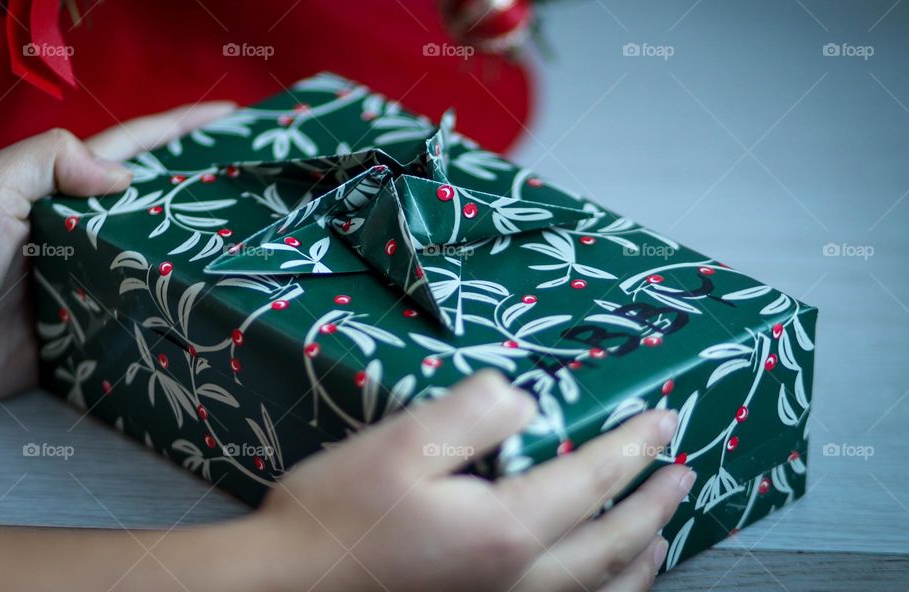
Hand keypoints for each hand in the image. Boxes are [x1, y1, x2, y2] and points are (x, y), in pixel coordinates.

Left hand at [0, 102, 234, 411]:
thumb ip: (50, 162)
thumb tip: (125, 176)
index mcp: (62, 189)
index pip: (134, 149)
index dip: (183, 129)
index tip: (235, 114)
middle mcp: (84, 231)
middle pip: (158, 204)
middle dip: (207, 191)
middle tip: (263, 188)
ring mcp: (91, 280)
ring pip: (158, 260)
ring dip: (201, 254)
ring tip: (258, 245)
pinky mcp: (91, 330)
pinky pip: (143, 315)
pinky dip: (177, 311)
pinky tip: (215, 305)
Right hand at [241, 371, 693, 591]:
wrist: (287, 590)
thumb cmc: (337, 516)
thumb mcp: (400, 444)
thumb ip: (471, 413)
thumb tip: (523, 398)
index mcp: (505, 530)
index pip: (590, 480)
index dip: (632, 447)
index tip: (664, 420)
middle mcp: (518, 580)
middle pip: (609, 543)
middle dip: (652, 504)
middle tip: (684, 474)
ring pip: (597, 591)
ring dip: (638, 560)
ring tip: (664, 538)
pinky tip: (596, 587)